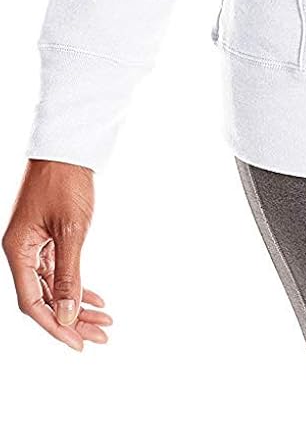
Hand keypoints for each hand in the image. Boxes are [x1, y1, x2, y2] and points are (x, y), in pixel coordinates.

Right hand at [2, 159, 112, 349]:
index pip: (32, 303)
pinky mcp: (46, 236)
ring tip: (104, 321)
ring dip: (77, 304)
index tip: (80, 343)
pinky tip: (96, 298)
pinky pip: (58, 271)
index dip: (55, 326)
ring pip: (53, 287)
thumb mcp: (71, 230)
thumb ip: (69, 275)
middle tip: (101, 336)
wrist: (69, 146)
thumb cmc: (66, 182)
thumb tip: (67, 316)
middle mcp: (21, 251)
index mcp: (17, 251)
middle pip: (44, 299)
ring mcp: (33, 244)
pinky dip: (77, 284)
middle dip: (72, 320)